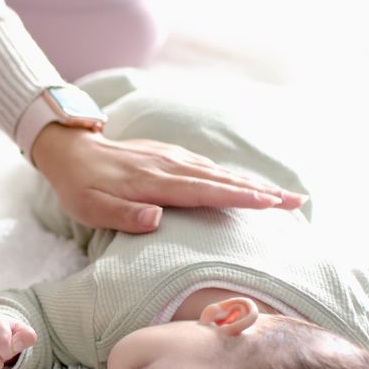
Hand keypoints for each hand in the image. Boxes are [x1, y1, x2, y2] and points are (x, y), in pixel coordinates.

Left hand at [31, 124, 307, 233]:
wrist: (71, 150)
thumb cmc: (80, 187)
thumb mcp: (90, 208)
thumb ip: (122, 215)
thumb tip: (156, 218)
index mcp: (154, 182)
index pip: (204, 191)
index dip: (238, 197)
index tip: (269, 204)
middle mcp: (169, 166)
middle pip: (222, 180)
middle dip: (261, 191)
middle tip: (297, 202)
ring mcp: (171, 158)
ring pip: (219, 172)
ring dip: (253, 183)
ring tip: (284, 196)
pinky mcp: (169, 155)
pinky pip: (208, 167)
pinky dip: (232, 176)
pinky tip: (247, 184)